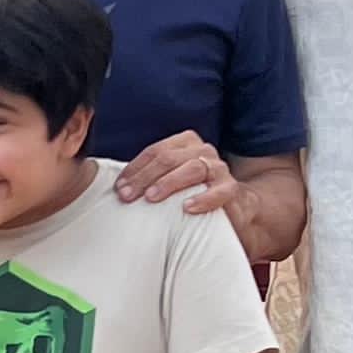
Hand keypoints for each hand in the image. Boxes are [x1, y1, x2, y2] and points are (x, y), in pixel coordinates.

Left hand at [115, 130, 239, 218]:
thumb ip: (150, 178)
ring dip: (168, 183)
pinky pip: (218, 191)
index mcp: (186, 143)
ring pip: (192, 169)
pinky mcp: (232, 189)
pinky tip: (187, 208)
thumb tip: (118, 188)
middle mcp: (203, 151)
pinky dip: (203, 198)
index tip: (119, 187)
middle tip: (127, 196)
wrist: (234, 209)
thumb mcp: (171, 180)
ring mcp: (219, 168)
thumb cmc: (193, 193)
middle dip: (144, 177)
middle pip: (169, 158)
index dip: (135, 169)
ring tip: (151, 198)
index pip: (155, 151)